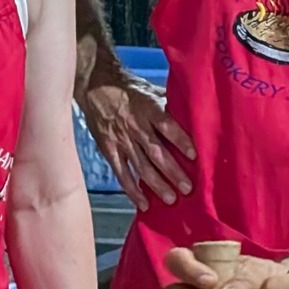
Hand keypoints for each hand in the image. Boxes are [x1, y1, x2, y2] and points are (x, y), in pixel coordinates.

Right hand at [80, 74, 194, 210]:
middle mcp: (135, 126)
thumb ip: (168, 105)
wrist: (95, 86)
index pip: (166, 125)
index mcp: (148, 108)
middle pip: (155, 152)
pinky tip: (143, 203)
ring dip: (156, 184)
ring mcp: (121, 140)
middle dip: (172, 171)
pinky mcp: (109, 150)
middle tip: (187, 188)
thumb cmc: (129, 87)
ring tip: (171, 199)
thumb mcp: (150, 89)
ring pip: (141, 166)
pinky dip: (132, 189)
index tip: (194, 155)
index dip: (180, 140)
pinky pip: (122, 173)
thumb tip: (192, 116)